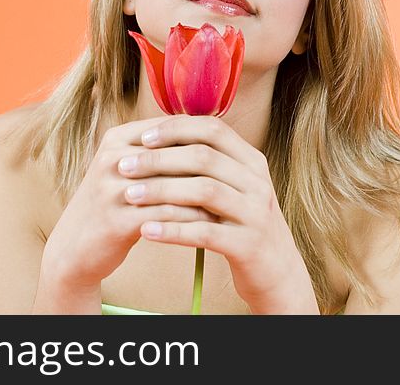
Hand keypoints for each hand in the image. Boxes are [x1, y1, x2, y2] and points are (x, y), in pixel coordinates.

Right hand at [41, 115, 219, 290]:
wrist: (75, 247)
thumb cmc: (113, 204)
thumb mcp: (128, 168)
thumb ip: (159, 150)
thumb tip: (210, 130)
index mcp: (117, 138)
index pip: (171, 129)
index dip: (204, 140)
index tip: (230, 153)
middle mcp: (112, 158)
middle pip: (174, 154)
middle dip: (208, 167)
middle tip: (238, 177)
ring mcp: (111, 189)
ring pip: (173, 186)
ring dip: (206, 195)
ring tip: (231, 201)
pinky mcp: (115, 220)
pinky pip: (165, 215)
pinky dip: (192, 219)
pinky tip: (212, 224)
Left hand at [119, 114, 315, 312]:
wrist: (275, 270)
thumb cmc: (240, 223)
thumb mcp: (233, 187)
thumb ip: (208, 163)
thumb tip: (160, 134)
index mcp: (252, 161)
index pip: (213, 130)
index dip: (175, 130)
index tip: (143, 138)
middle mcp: (257, 182)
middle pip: (204, 157)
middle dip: (159, 159)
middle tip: (124, 166)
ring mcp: (255, 213)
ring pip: (204, 191)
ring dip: (161, 191)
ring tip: (129, 195)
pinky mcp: (248, 245)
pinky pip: (205, 233)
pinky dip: (173, 230)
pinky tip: (146, 231)